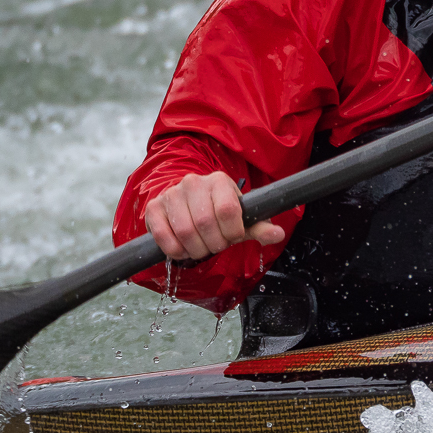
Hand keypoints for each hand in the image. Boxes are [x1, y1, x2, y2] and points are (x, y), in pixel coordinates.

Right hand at [143, 171, 285, 261]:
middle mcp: (193, 182)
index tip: (233, 237)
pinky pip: (163, 236)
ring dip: (196, 249)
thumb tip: (278, 234)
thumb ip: (260, 227)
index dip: (232, 232)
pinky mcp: (154, 208)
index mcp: (219, 181)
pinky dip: (176, 251)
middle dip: (215, 243)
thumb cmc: (220, 213)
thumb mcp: (243, 219)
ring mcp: (171, 194)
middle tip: (216, 245)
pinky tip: (184, 249)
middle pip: (205, 223)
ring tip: (202, 247)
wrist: (189, 205)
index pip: (228, 210)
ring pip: (185, 232)